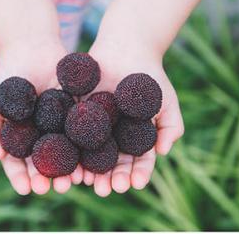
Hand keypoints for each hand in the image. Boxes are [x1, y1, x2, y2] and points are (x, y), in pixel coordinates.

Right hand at [0, 40, 82, 194]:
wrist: (30, 48)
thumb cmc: (6, 77)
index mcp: (21, 138)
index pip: (20, 164)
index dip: (22, 177)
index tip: (26, 189)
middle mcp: (42, 136)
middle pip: (45, 163)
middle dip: (48, 178)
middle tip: (53, 189)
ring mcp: (61, 126)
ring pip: (66, 153)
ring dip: (69, 169)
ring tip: (72, 181)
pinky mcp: (78, 114)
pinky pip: (83, 134)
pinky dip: (85, 147)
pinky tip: (88, 158)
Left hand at [83, 41, 184, 196]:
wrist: (126, 49)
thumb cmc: (150, 76)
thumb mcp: (166, 101)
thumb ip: (170, 127)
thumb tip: (163, 152)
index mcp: (134, 138)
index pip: (136, 161)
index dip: (136, 174)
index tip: (134, 184)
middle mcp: (113, 137)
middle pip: (111, 162)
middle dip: (109, 178)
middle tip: (105, 190)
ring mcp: (93, 127)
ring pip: (89, 153)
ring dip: (87, 170)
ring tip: (85, 182)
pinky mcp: (76, 114)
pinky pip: (71, 133)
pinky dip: (69, 147)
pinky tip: (68, 158)